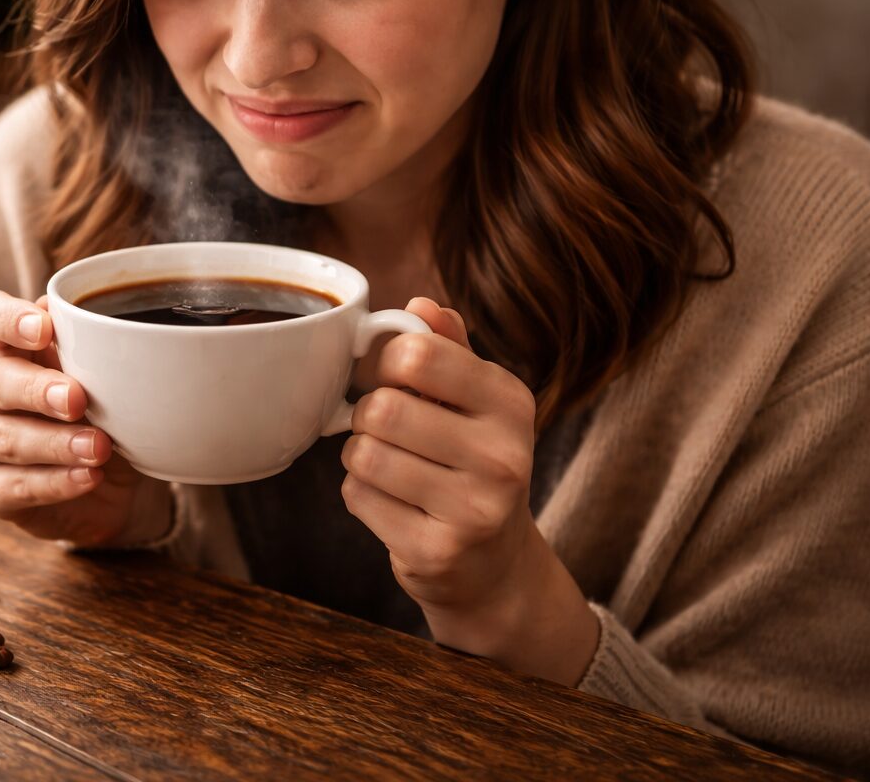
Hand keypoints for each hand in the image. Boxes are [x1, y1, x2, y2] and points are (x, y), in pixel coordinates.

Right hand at [0, 291, 170, 547]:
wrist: (104, 473)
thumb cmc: (93, 403)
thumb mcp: (99, 371)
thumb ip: (90, 345)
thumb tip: (93, 320)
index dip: (8, 319)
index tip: (44, 328)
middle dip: (35, 390)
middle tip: (77, 399)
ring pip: (3, 439)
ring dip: (55, 444)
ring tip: (99, 447)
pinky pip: (14, 487)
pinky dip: (55, 483)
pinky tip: (87, 477)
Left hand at [341, 297, 597, 683]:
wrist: (494, 566)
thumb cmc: (474, 466)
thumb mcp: (475, 402)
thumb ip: (448, 349)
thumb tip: (420, 304)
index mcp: (511, 403)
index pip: (417, 353)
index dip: (386, 362)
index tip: (395, 378)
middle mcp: (503, 456)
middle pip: (382, 409)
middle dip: (368, 415)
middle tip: (385, 428)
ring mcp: (473, 509)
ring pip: (364, 454)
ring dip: (360, 456)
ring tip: (389, 465)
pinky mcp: (436, 551)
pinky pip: (358, 498)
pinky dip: (360, 495)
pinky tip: (391, 502)